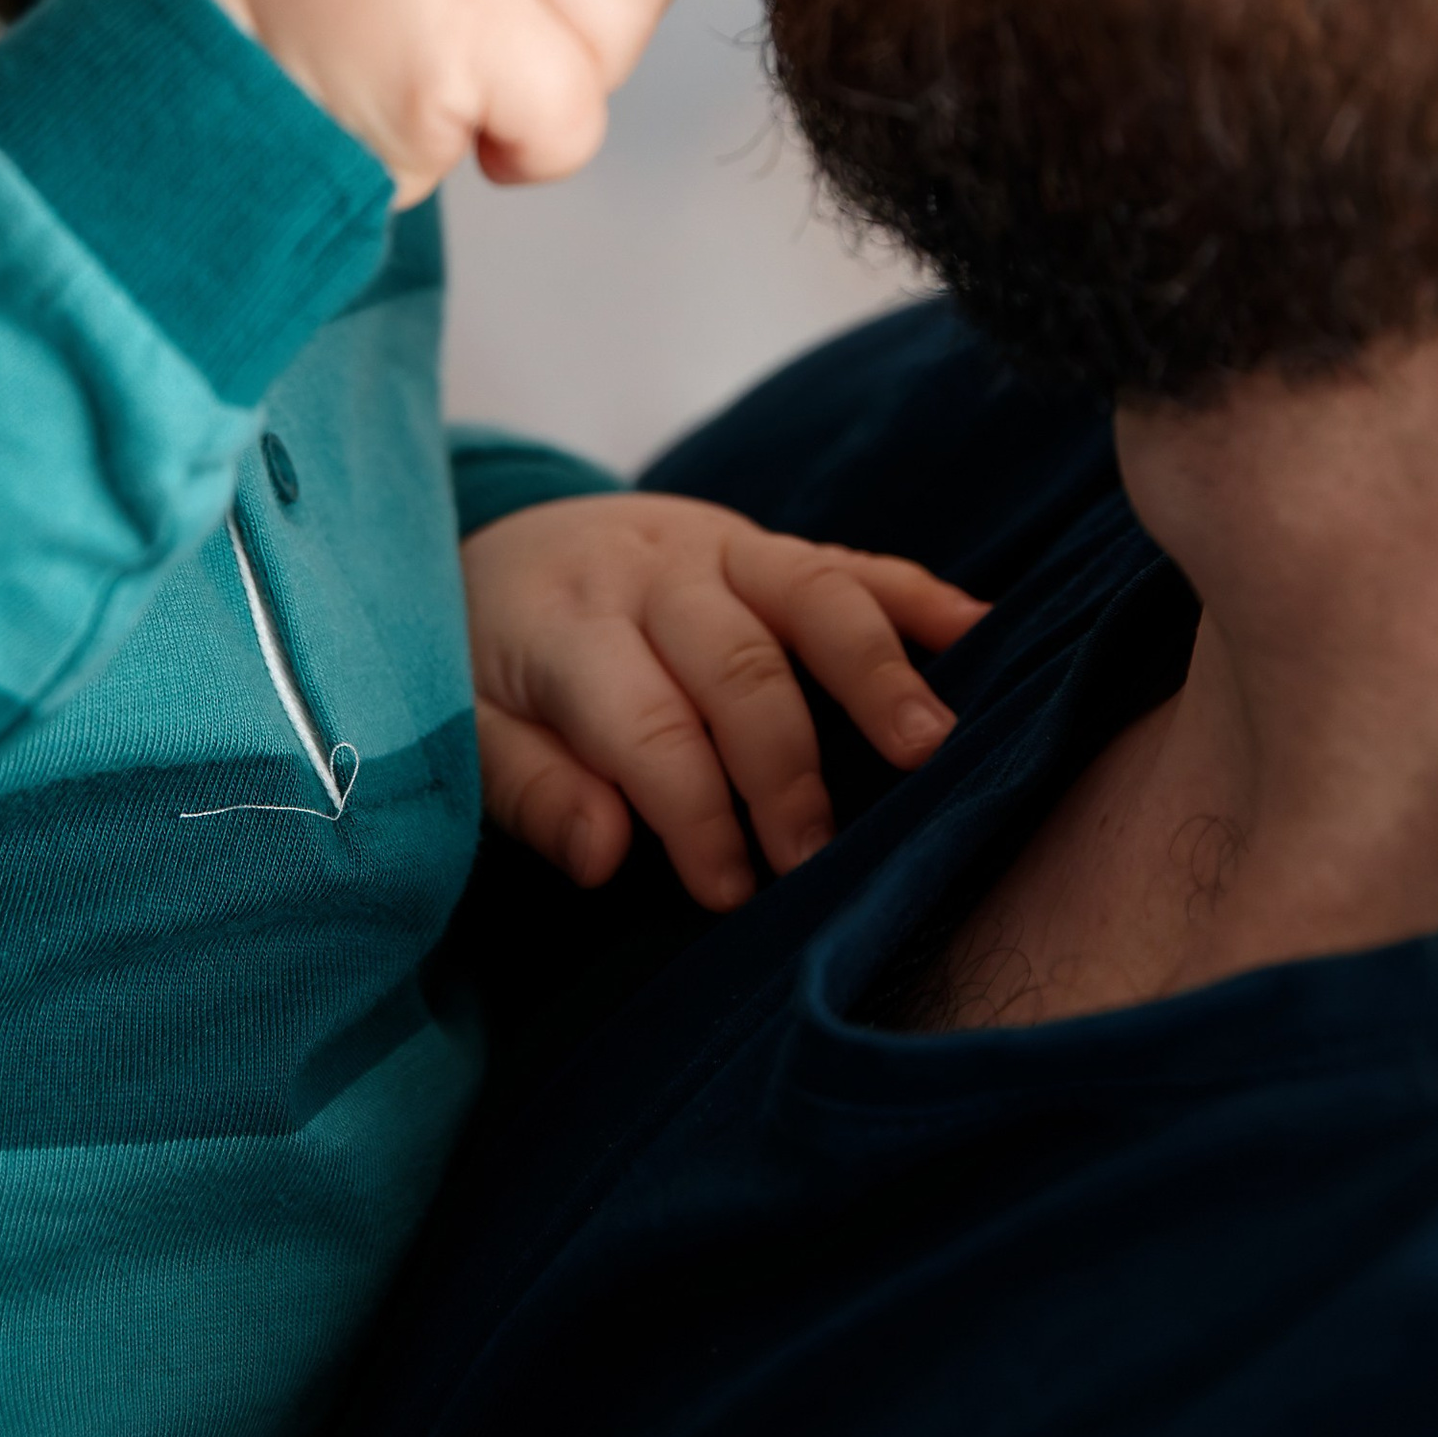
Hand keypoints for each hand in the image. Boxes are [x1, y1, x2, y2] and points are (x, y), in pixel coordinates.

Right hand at [178, 0, 776, 204]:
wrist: (198, 84)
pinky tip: (445, 123)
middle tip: (478, 36)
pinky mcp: (467, 26)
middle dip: (595, 23)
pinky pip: (573, 119)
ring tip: (450, 74)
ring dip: (555, 94)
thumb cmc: (305, 12)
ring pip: (623, 34)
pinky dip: (524, 152)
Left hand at [463, 490, 990, 908]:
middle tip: (815, 859)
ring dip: (875, 670)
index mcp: (567, 619)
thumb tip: (607, 854)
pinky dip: (919, 596)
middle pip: (739, 661)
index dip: (694, 811)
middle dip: (783, 767)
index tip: (726, 892)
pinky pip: (852, 561)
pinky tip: (979, 633)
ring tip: (929, 748)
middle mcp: (653, 570)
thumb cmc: (485, 663)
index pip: (647, 721)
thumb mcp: (458, 727)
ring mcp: (720, 545)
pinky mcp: (767, 544)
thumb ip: (529, 788)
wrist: (497, 544)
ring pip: (811, 593)